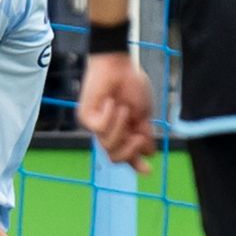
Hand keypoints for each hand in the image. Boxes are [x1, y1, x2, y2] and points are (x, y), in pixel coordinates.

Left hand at [78, 52, 157, 170]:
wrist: (119, 65)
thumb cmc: (132, 85)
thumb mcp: (144, 114)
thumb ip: (145, 135)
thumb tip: (150, 154)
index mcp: (125, 132)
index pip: (127, 155)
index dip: (136, 165)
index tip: (148, 171)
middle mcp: (109, 132)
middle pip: (115, 157)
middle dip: (129, 151)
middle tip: (140, 137)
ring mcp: (96, 126)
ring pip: (107, 145)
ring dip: (120, 128)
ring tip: (124, 109)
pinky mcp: (86, 116)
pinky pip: (98, 128)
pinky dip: (109, 117)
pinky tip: (112, 102)